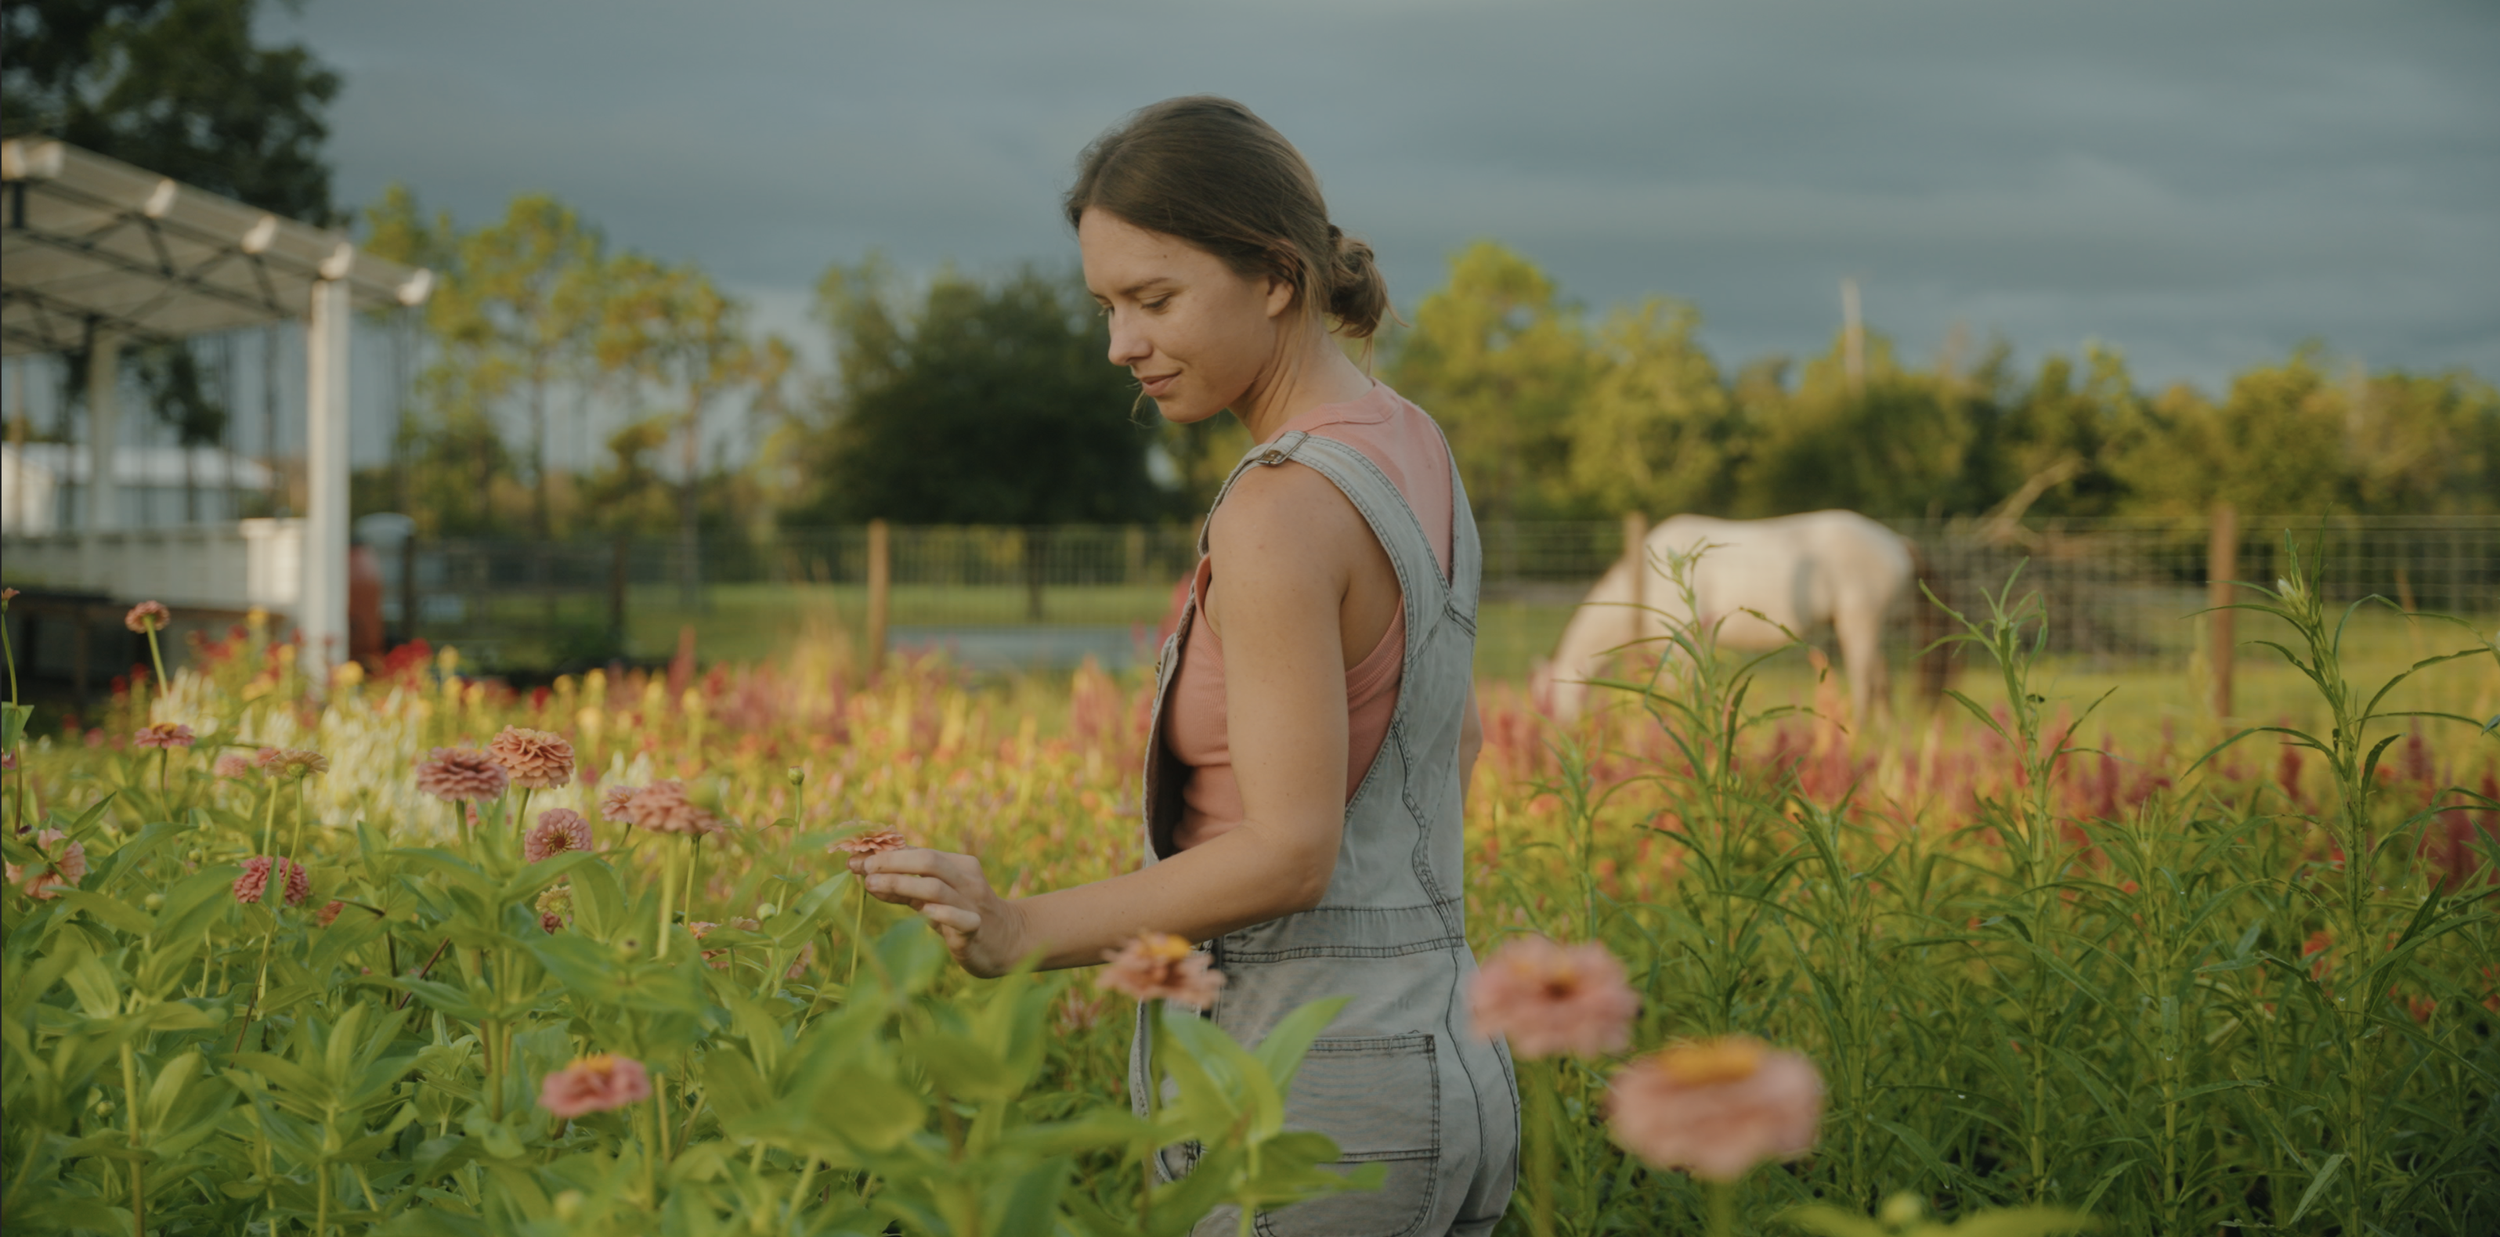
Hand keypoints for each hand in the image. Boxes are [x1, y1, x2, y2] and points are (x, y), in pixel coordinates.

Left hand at [849, 848, 1026, 977]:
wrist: (1008, 941)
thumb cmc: (964, 914)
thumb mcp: (938, 895)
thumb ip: (907, 885)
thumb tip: (867, 874)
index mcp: (959, 865)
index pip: (919, 852)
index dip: (885, 854)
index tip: (855, 859)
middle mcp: (966, 880)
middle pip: (928, 861)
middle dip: (892, 862)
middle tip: (863, 869)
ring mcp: (972, 904)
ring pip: (937, 888)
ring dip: (902, 884)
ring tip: (872, 886)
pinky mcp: (975, 930)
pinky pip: (959, 919)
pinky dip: (940, 913)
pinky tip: (922, 912)